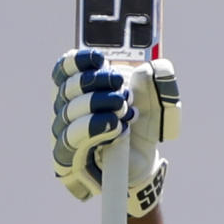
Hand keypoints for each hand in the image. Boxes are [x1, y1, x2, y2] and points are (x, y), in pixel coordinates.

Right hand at [52, 49, 179, 213]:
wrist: (143, 164)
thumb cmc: (142, 127)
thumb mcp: (158, 101)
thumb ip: (159, 80)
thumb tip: (150, 68)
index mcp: (81, 89)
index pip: (65, 68)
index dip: (78, 60)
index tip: (100, 59)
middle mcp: (67, 109)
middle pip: (68, 88)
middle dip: (98, 83)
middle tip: (123, 89)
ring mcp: (63, 134)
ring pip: (70, 112)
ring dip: (100, 106)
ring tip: (126, 111)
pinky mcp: (67, 159)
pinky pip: (72, 140)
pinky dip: (96, 128)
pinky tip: (117, 127)